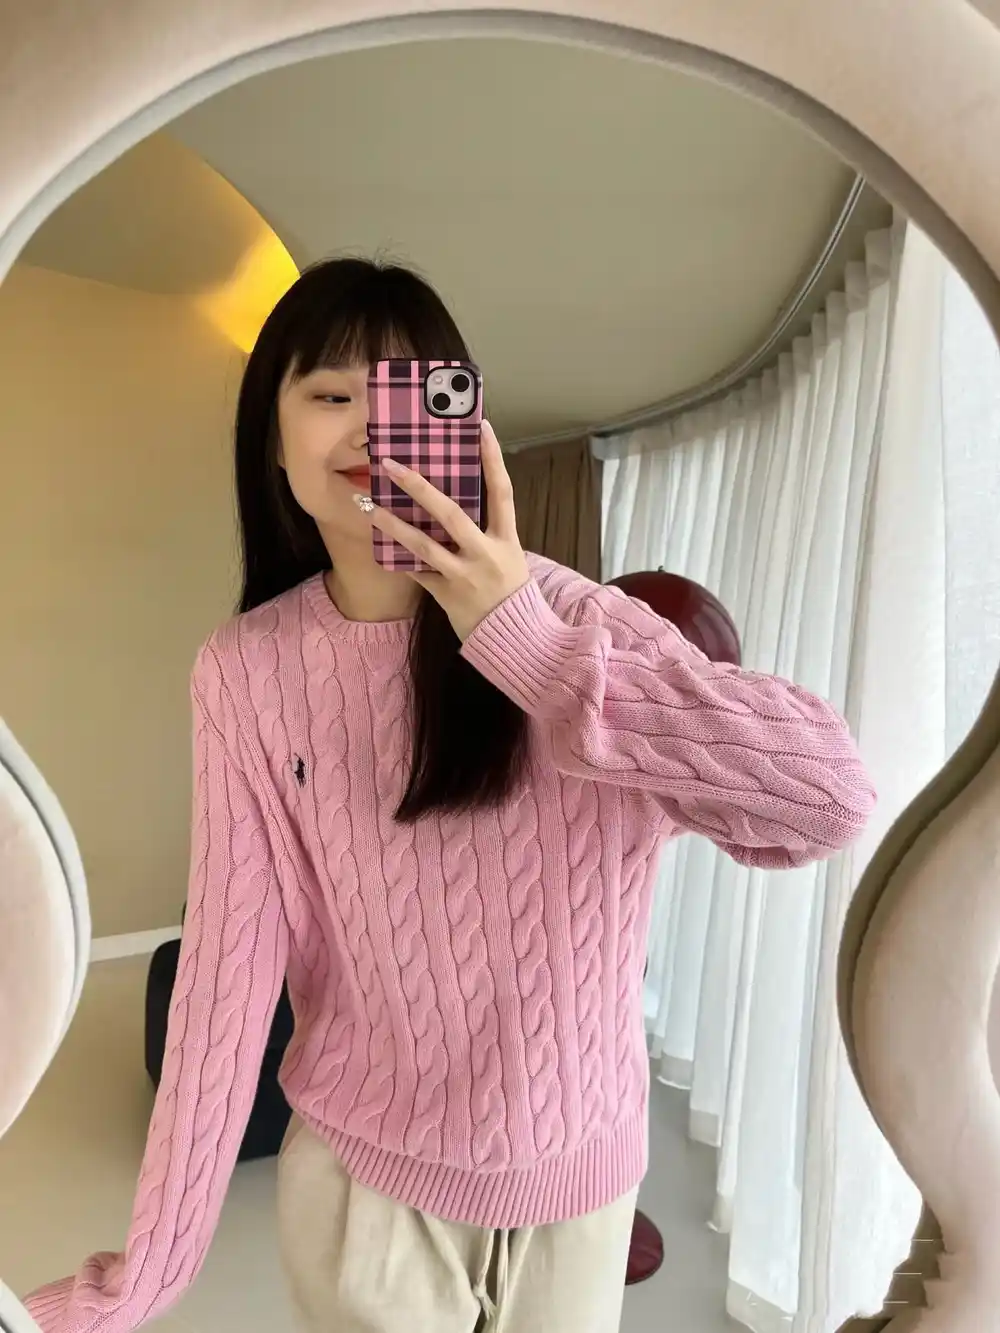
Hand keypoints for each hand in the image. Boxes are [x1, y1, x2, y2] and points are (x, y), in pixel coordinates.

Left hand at [360, 421, 530, 641]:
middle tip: (393, 466)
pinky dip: (400, 559)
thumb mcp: (509, 555)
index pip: (502, 491)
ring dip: (394, 525)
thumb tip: (457, 501)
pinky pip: (417, 572)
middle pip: (451, 514)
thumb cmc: (511, 591)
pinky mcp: (447, 595)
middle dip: (419, 488)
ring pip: (424, 545)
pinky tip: (380, 546)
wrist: (515, 636)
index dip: (493, 458)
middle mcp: (485, 553)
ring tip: (371, 507)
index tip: (482, 427)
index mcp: (506, 539)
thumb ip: (486, 531)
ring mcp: (464, 575)